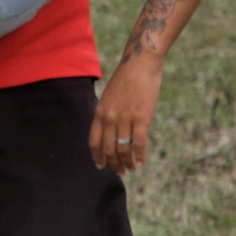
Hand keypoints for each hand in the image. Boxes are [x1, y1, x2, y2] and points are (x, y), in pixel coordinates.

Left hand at [90, 53, 163, 172]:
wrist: (140, 64)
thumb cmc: (126, 79)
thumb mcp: (109, 97)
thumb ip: (108, 114)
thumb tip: (111, 133)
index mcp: (99, 112)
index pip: (94, 142)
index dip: (97, 156)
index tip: (101, 166)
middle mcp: (109, 118)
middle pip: (109, 149)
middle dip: (114, 164)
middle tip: (120, 172)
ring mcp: (125, 119)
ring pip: (124, 150)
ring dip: (128, 163)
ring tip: (132, 169)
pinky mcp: (141, 118)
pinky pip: (139, 143)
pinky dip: (140, 155)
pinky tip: (142, 161)